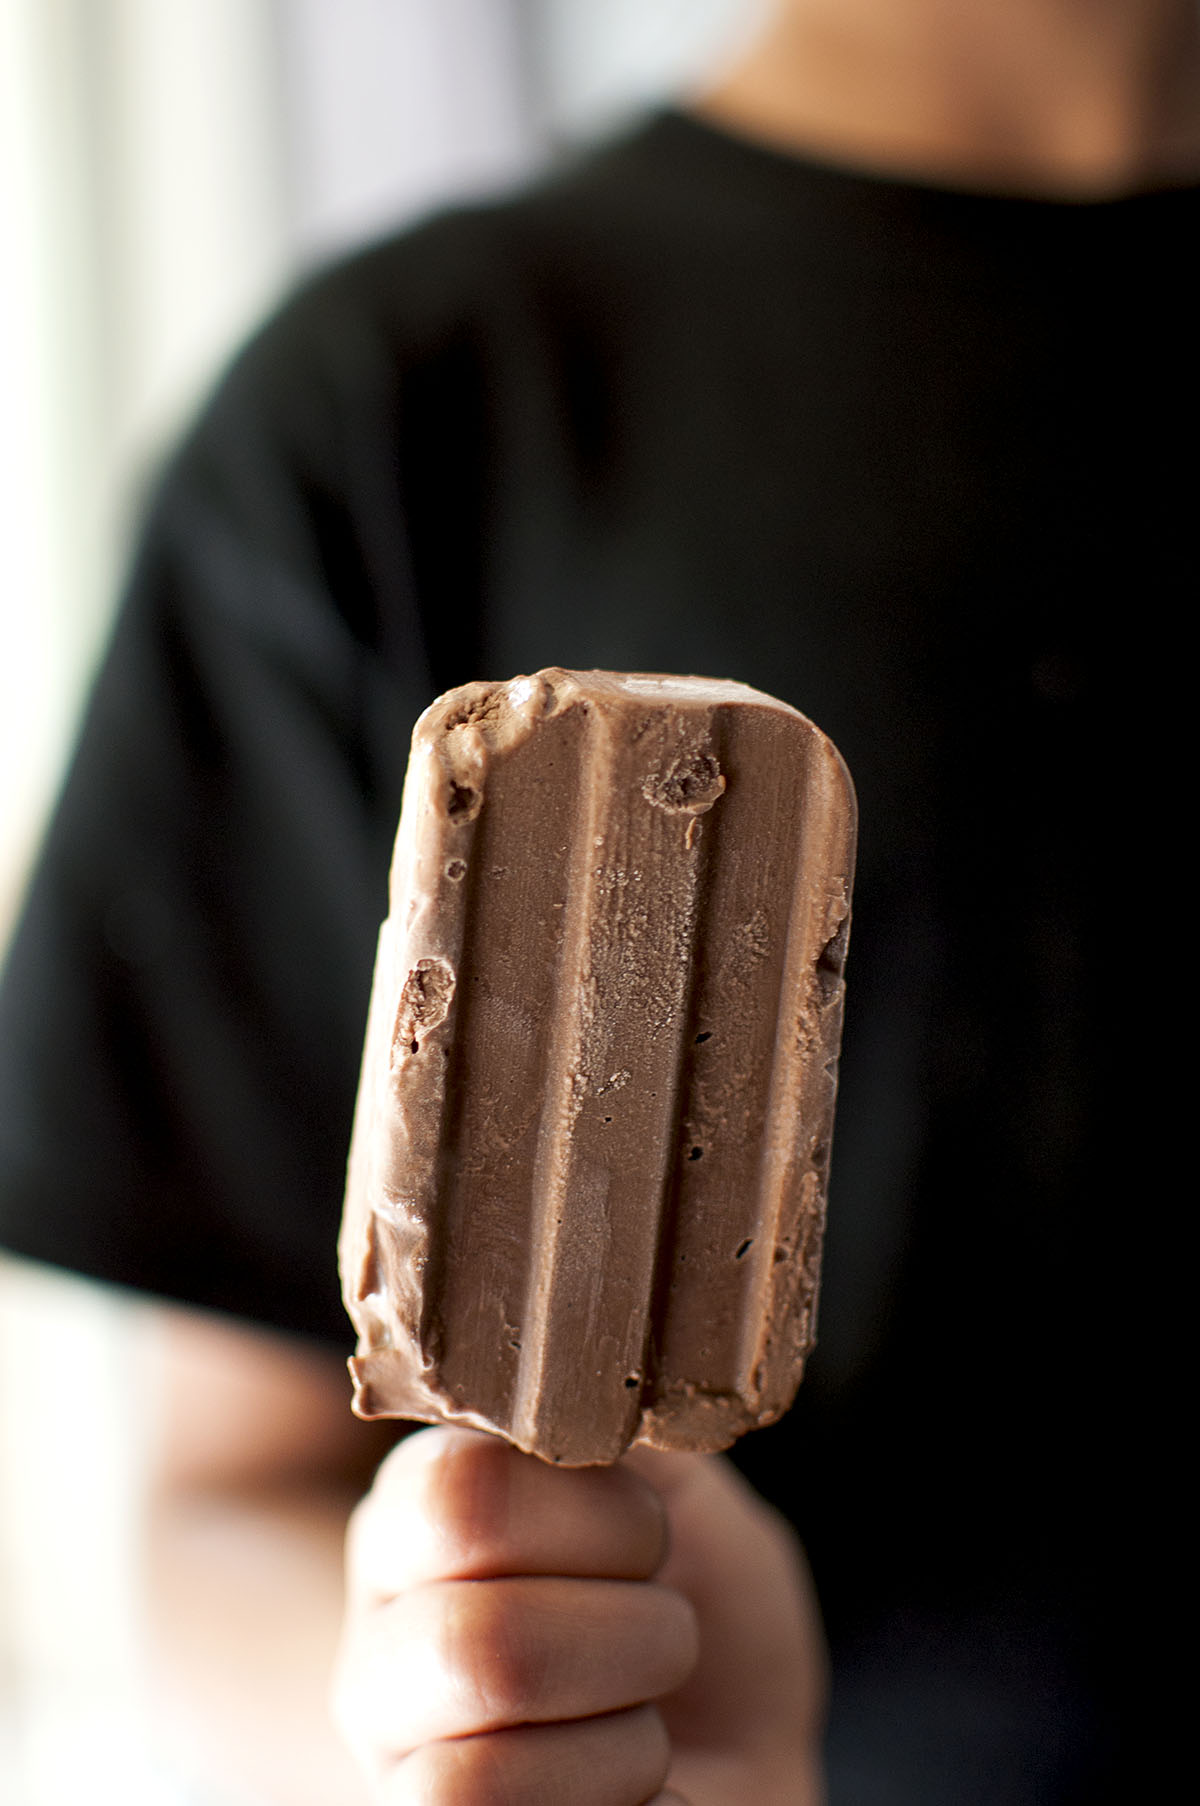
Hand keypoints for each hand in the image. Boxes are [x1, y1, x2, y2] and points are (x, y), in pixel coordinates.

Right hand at [332, 1426, 825, 1803]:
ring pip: (472, 1732)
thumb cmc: (703, 1607)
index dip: (600, 1510)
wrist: (745, 1757)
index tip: (653, 1531)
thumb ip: (618, 1419)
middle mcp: (385, 1625)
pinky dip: (609, 1793)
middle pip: (470, 1617)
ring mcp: (396, 1750)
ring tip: (647, 1712)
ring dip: (624, 1722)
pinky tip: (632, 1779)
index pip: (464, 1485)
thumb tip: (582, 1339)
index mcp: (426, 1507)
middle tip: (666, 1626)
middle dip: (628, 1627)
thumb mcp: (682, 1487)